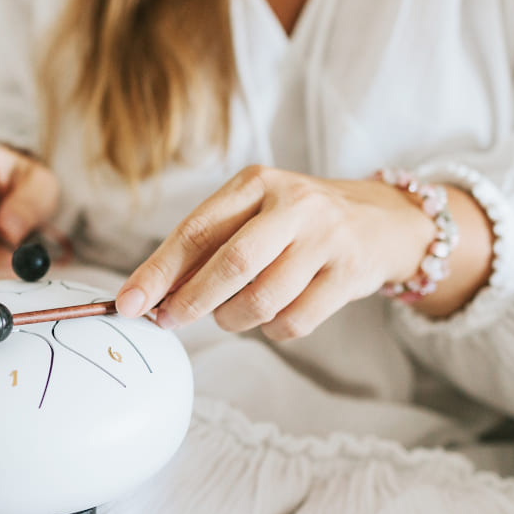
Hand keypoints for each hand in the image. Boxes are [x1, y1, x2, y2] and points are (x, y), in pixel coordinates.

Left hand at [115, 165, 435, 339]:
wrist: (383, 220)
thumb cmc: (300, 222)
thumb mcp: (256, 214)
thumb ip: (209, 247)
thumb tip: (154, 294)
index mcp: (258, 183)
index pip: (197, 229)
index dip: (158, 270)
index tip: (130, 302)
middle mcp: (294, 205)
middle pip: (232, 264)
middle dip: (191, 301)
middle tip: (169, 321)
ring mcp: (326, 239)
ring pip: (263, 299)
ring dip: (233, 319)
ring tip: (229, 314)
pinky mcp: (350, 273)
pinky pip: (295, 321)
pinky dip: (272, 330)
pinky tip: (272, 317)